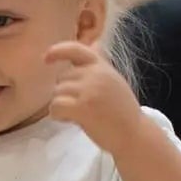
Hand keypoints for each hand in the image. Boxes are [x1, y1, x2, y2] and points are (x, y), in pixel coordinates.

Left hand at [45, 40, 144, 154]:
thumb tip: (92, 45)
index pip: (75, 49)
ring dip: (61, 106)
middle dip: (64, 93)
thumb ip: (98, 68)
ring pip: (57, 93)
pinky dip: (57, 115)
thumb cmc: (123, 113)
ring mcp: (88, 90)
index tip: (47, 58)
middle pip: (62, 78)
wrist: (134, 134)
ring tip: (77, 116)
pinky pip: (56, 106)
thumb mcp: (113, 81)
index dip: (58, 51)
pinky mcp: (82, 107)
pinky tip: (68, 120)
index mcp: (102, 66)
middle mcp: (95, 74)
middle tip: (78, 108)